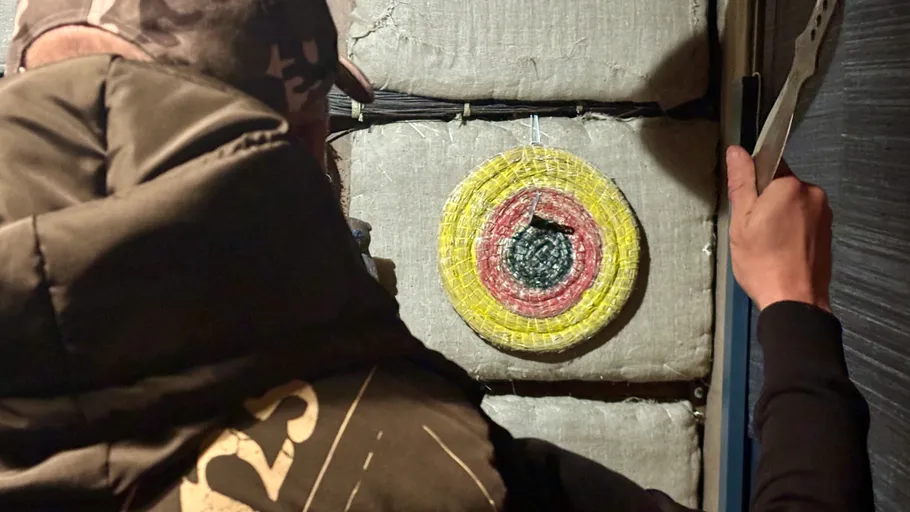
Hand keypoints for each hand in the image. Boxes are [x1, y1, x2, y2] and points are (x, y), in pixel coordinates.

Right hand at [726, 146, 832, 311]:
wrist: (794, 301)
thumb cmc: (762, 262)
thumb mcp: (741, 221)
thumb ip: (741, 182)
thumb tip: (736, 150)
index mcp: (790, 185)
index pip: (768, 164)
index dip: (752, 183)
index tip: (745, 206)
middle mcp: (813, 193)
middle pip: (782, 185)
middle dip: (767, 200)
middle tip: (752, 229)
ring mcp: (824, 214)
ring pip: (793, 203)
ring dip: (780, 215)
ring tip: (766, 243)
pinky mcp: (828, 232)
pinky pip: (804, 220)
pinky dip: (792, 229)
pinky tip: (781, 250)